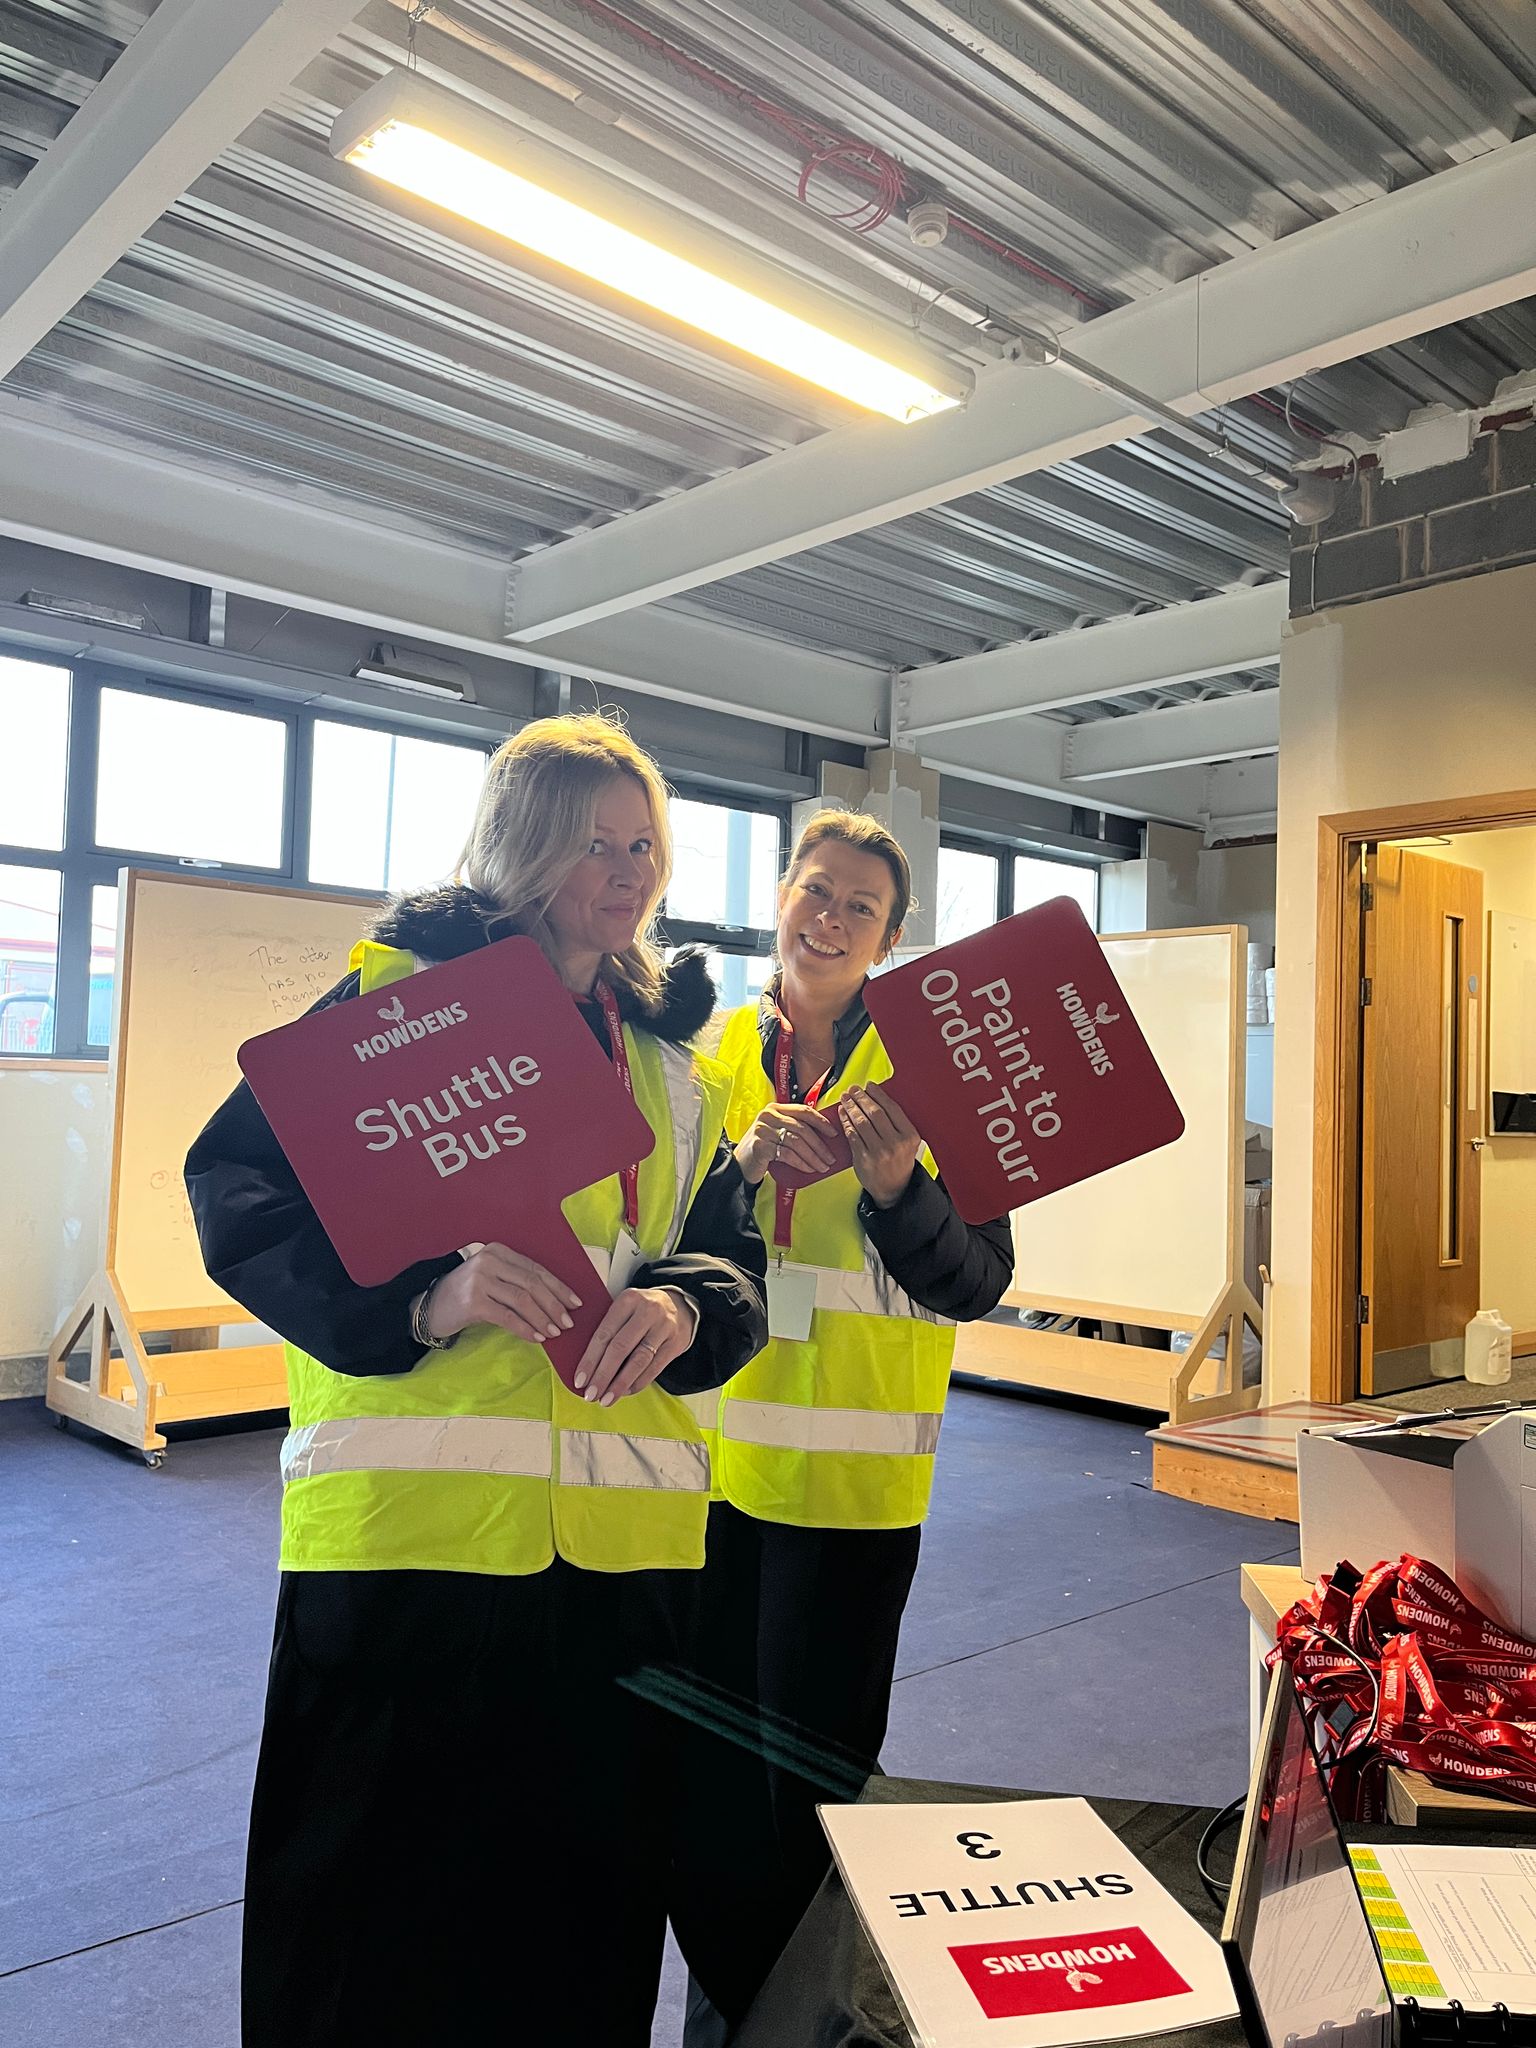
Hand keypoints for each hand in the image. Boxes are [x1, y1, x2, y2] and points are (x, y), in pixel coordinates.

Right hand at [424, 1243, 582, 1344]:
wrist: (429, 1307)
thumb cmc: (467, 1295)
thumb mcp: (492, 1279)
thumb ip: (517, 1282)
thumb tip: (556, 1301)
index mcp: (498, 1251)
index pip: (535, 1269)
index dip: (558, 1286)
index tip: (575, 1302)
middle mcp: (490, 1261)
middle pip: (532, 1283)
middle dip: (554, 1305)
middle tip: (568, 1322)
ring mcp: (480, 1280)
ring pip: (522, 1300)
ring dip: (542, 1318)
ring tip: (554, 1332)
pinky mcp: (473, 1302)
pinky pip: (508, 1317)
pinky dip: (525, 1328)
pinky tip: (536, 1337)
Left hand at [575, 1287, 696, 1405]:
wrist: (679, 1306)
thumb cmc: (641, 1312)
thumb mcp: (624, 1309)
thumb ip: (608, 1330)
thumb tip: (586, 1367)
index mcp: (628, 1300)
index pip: (604, 1333)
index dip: (590, 1360)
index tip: (579, 1380)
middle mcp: (647, 1311)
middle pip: (620, 1348)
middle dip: (603, 1375)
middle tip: (591, 1395)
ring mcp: (664, 1327)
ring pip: (638, 1361)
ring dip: (620, 1384)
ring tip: (606, 1399)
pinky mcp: (675, 1343)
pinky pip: (654, 1368)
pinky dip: (638, 1383)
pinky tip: (625, 1392)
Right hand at [735, 1102, 838, 1184]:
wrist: (740, 1163)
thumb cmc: (765, 1148)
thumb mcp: (778, 1132)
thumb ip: (795, 1128)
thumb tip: (826, 1136)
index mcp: (776, 1108)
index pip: (804, 1111)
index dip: (822, 1121)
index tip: (834, 1133)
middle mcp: (768, 1115)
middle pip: (802, 1128)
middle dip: (820, 1145)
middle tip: (831, 1158)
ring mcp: (762, 1130)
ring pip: (796, 1142)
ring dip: (813, 1156)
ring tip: (822, 1166)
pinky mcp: (760, 1145)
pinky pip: (787, 1154)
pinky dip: (801, 1162)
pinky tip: (809, 1169)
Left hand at [839, 1082, 921, 1209]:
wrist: (894, 1189)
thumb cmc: (899, 1161)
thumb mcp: (908, 1142)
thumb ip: (897, 1123)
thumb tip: (877, 1098)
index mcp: (909, 1136)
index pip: (892, 1109)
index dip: (878, 1094)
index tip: (869, 1086)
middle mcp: (895, 1144)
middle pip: (875, 1113)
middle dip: (861, 1098)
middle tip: (853, 1089)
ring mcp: (878, 1152)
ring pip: (861, 1123)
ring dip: (851, 1107)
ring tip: (845, 1098)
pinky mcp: (863, 1159)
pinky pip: (852, 1135)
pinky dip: (845, 1121)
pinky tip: (842, 1113)